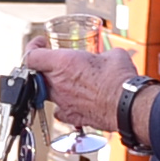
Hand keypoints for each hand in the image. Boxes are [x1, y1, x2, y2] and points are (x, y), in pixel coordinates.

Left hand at [19, 44, 139, 129]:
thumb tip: (106, 57)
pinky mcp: (72, 116)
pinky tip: (73, 100)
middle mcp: (58, 84)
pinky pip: (60, 110)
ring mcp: (63, 102)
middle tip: (54, 62)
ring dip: (53, 85)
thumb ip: (101, 54)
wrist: (127, 105)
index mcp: (63, 63)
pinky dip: (63, 105)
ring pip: (47, 93)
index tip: (40, 44)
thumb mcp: (112, 54)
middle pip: (36, 74)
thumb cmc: (119, 80)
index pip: (32, 56)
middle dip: (43, 67)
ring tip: (67, 80)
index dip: (33, 47)